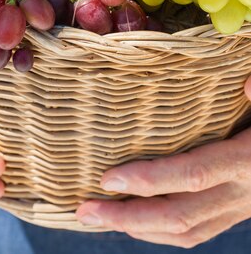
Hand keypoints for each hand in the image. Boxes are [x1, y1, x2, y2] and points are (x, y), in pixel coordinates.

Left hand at [77, 77, 250, 247]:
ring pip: (185, 232)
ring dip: (137, 229)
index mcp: (247, 162)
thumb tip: (249, 85)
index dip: (150, 181)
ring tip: (97, 217)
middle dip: (128, 217)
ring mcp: (238, 209)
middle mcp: (241, 193)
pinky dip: (159, 233)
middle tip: (84, 209)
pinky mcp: (234, 213)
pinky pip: (195, 233)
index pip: (192, 176)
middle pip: (179, 216)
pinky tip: (133, 224)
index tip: (107, 179)